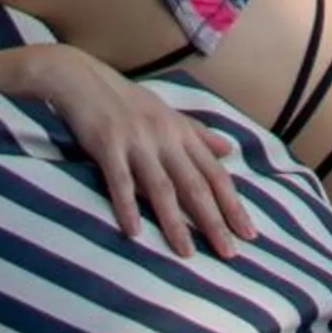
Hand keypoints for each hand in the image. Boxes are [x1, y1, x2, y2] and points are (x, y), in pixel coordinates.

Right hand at [0, 45, 255, 259]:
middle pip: (195, 185)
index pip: (215, 174)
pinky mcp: (107, 144)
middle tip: (229, 253)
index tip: (249, 234)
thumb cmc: (127, 101)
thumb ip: (198, 134)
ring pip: (161, 187)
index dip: (233, 205)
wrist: (83, 78)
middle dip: (214, 220)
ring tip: (186, 253)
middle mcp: (165, 137)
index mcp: (182, 132)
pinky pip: (119, 180)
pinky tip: (133, 232)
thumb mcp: (167, 114)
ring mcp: (137, 141)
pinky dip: (127, 206)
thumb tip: (230, 151)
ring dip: (175, 222)